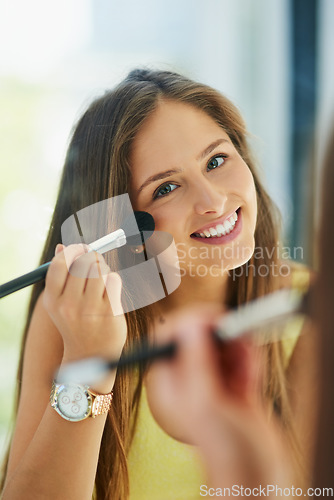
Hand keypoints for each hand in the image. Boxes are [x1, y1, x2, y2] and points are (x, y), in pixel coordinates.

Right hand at [43, 244, 126, 388]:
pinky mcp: (110, 312)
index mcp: (54, 300)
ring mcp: (90, 309)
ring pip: (100, 269)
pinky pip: (114, 280)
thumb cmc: (75, 322)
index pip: (60, 264)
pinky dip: (113, 280)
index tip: (79, 249)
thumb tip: (62, 247)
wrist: (90, 355)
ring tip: (101, 278)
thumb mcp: (60, 302)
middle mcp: (70, 305)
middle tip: (94, 260)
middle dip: (91, 256)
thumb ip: (61, 275)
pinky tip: (109, 290)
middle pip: (83, 262)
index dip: (72, 251)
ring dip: (103, 268)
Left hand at [149, 305, 290, 488]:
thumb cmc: (225, 447)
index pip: (170, 335)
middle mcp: (189, 376)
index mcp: (171, 380)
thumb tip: (191, 322)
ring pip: (224, 342)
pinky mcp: (235, 382)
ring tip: (246, 373)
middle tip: (236, 341)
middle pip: (198, 333)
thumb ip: (197, 360)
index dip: (190, 321)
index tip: (213, 319)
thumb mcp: (205, 401)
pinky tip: (252, 379)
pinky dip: (250, 361)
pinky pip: (242, 356)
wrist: (257, 474)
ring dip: (239, 349)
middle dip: (221, 335)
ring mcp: (213, 378)